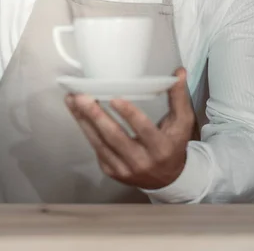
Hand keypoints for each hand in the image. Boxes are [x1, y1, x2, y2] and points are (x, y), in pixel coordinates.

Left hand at [65, 67, 195, 189]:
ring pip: (100, 143)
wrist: (166, 180)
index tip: (114, 98)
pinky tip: (77, 113)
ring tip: (72, 100)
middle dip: (96, 116)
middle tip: (81, 96)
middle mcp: (141, 162)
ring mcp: (123, 169)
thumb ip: (179, 97)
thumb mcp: (182, 123)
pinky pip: (96, 148)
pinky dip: (85, 129)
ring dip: (83, 120)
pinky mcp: (111, 170)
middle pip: (115, 137)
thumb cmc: (173, 144)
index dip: (129, 115)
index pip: (144, 130)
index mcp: (161, 148)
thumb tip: (179, 71)